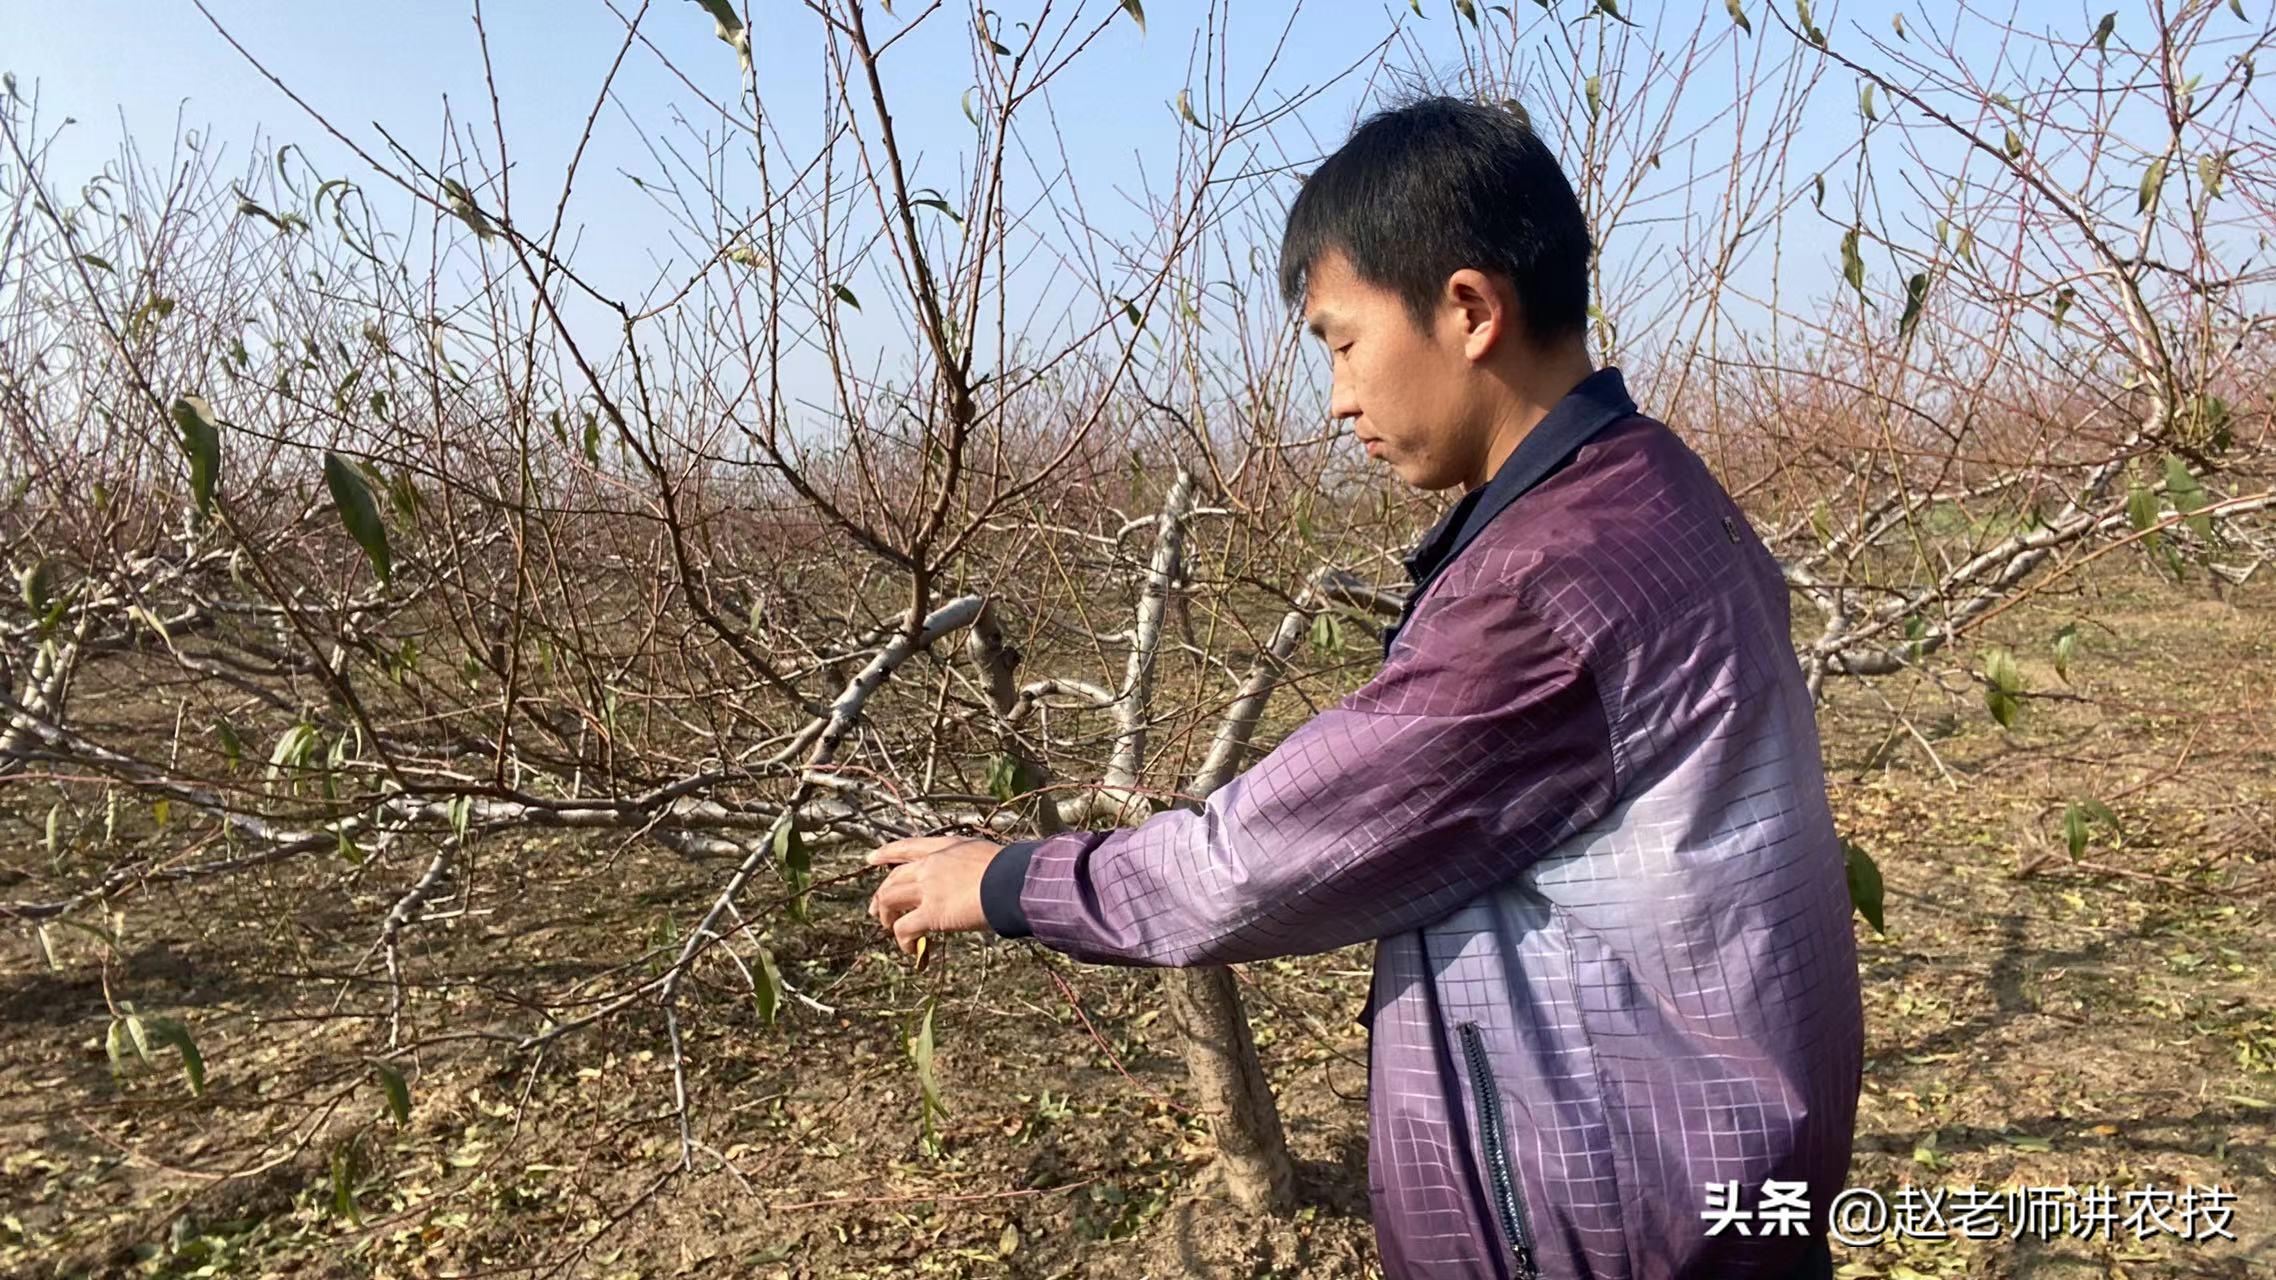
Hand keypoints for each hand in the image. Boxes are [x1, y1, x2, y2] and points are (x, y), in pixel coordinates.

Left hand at [866, 834, 1004, 957]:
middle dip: (880, 894)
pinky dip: (903, 940)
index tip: (872, 858)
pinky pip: (904, 928)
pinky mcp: (931, 913)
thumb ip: (973, 868)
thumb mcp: (987, 858)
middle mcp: (931, 865)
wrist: (1014, 881)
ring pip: (889, 900)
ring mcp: (928, 888)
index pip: (909, 846)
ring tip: (891, 929)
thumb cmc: (1013, 871)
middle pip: (894, 878)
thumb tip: (983, 883)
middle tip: (875, 909)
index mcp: (946, 848)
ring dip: (887, 916)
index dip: (887, 853)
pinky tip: (910, 948)